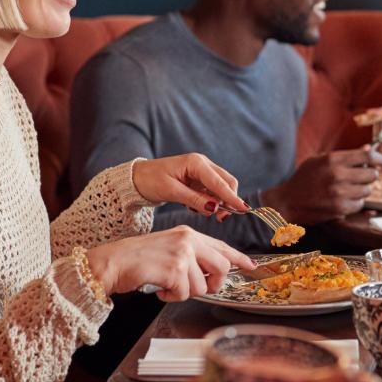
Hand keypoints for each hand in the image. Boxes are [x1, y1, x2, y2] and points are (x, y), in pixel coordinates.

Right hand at [87, 226, 255, 299]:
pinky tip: (159, 289)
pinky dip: (171, 297)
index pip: (222, 246)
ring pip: (202, 285)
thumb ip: (191, 258)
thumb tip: (212, 275)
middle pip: (221, 268)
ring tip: (167, 286)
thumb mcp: (169, 250)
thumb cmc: (137, 260)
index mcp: (188, 234)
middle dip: (213, 284)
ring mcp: (183, 253)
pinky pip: (185, 293)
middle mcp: (188, 240)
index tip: (252, 265)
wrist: (112, 262)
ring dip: (184, 293)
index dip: (239, 258)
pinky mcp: (175, 269)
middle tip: (198, 288)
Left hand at [132, 153, 249, 219]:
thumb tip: (215, 208)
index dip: (232, 197)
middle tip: (220, 218)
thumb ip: (194, 199)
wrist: (137, 178)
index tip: (244, 210)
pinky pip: (211, 192)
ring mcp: (202, 171)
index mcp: (196, 163)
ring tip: (195, 209)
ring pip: (220, 189)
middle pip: (226, 182)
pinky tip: (192, 206)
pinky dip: (207, 202)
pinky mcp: (199, 180)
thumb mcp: (171, 191)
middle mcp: (202, 164)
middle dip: (227, 200)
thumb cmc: (151, 181)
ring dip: (214, 203)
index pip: (219, 182)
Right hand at [264, 148, 381, 225]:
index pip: (367, 156)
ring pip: (367, 190)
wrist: (287, 202)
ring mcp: (339, 193)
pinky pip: (359, 204)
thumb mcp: (320, 160)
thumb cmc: (304, 179)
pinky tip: (344, 199)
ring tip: (349, 189)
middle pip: (371, 174)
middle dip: (369, 176)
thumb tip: (370, 148)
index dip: (380, 159)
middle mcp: (338, 175)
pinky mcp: (339, 209)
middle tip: (362, 177)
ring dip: (362, 190)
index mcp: (333, 159)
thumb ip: (345, 156)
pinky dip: (355, 202)